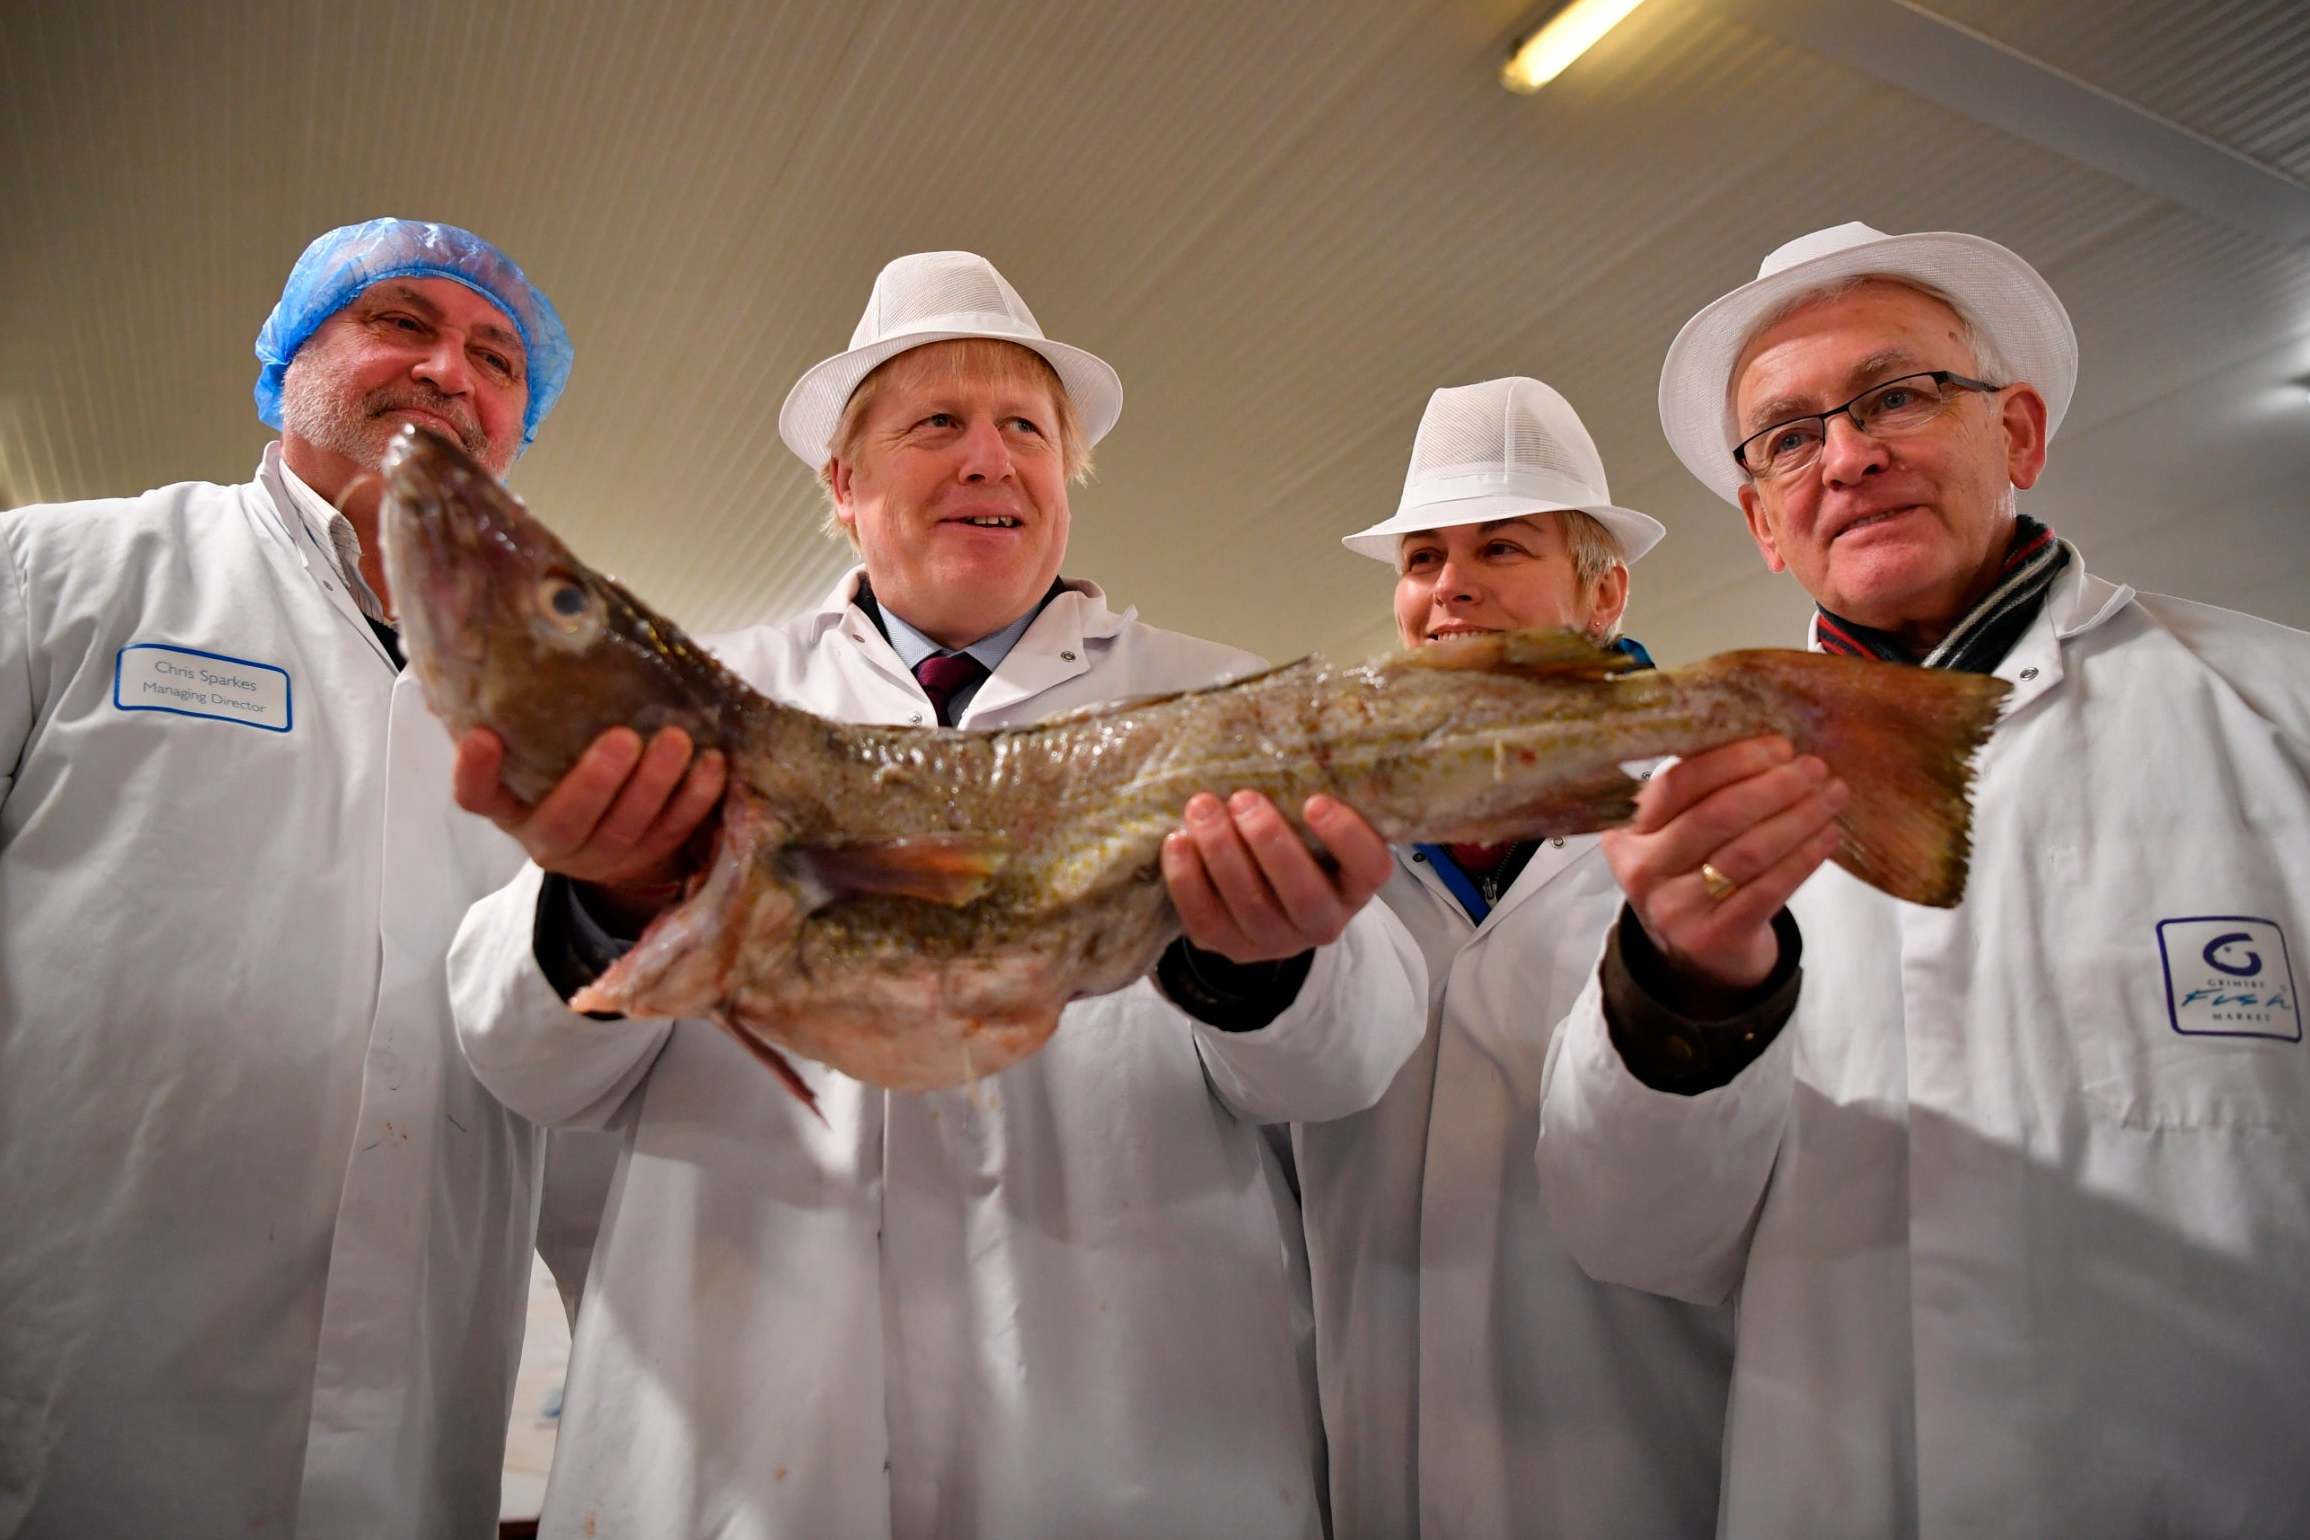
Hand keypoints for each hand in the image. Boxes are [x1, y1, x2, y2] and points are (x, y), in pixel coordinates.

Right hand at [454, 725, 726, 923]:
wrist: (607, 831)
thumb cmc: (564, 767)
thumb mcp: (535, 748)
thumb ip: (517, 715)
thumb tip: (491, 647)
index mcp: (510, 808)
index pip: (479, 797)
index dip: (476, 773)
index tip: (481, 737)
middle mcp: (548, 839)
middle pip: (565, 822)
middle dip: (596, 781)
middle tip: (624, 738)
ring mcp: (599, 856)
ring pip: (626, 828)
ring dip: (655, 785)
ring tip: (677, 741)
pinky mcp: (646, 859)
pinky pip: (673, 832)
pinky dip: (695, 799)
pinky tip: (712, 764)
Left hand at [1160, 791, 1392, 963]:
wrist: (1259, 892)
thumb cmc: (1293, 838)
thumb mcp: (1311, 822)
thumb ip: (1308, 794)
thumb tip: (1283, 727)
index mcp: (1355, 884)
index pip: (1370, 868)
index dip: (1346, 837)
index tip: (1315, 801)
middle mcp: (1323, 921)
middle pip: (1302, 895)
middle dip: (1269, 843)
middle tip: (1243, 798)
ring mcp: (1276, 941)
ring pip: (1251, 907)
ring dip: (1222, 854)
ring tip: (1202, 808)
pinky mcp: (1231, 947)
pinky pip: (1206, 921)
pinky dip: (1188, 880)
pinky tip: (1178, 841)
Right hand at [1601, 736, 1845, 997]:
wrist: (1698, 960)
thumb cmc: (1694, 879)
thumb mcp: (1676, 840)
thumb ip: (1701, 798)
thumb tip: (1768, 747)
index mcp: (1630, 835)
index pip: (1678, 784)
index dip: (1733, 760)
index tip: (1779, 746)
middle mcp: (1644, 872)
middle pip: (1716, 815)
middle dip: (1775, 785)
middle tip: (1815, 768)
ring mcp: (1676, 909)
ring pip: (1749, 851)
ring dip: (1799, 818)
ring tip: (1833, 796)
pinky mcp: (1715, 937)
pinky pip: (1769, 889)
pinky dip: (1804, 858)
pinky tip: (1827, 836)